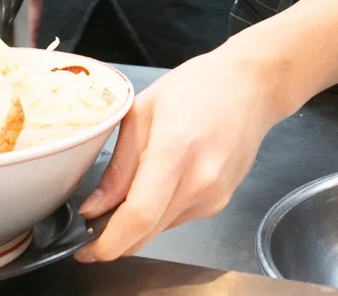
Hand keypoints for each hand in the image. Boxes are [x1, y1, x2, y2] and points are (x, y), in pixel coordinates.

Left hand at [75, 44, 281, 261]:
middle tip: (93, 225)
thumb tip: (95, 207)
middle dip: (115, 238)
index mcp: (175, 150)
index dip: (108, 242)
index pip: (138, 216)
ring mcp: (214, 196)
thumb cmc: (198, 87)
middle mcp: (199, 181)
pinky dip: (160, 211)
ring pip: (160, 229)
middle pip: (147, 233)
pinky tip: (162, 180)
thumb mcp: (143, 111)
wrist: (251, 86)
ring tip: (133, 186)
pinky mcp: (220, 202)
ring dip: (138, 223)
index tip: (86, 249)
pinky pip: (178, 219)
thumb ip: (118, 165)